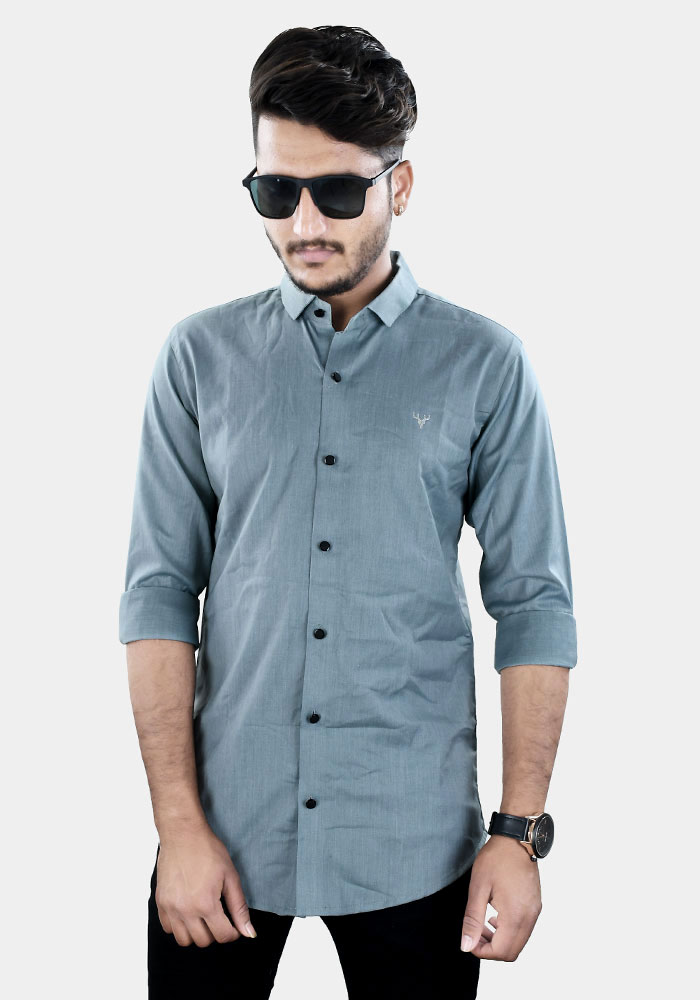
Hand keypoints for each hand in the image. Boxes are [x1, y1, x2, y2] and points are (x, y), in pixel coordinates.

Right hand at [154, 823, 256, 946]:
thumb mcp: (230, 877)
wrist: (183, 834)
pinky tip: (188, 912)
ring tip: (203, 917)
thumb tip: (249, 933)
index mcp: (206, 904)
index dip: (232, 933)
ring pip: (184, 940)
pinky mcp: (160, 902)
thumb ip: (239, 908)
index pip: (222, 936)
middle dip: (215, 933)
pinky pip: (168, 928)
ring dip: (196, 933)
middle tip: (220, 917)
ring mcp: (170, 908)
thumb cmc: (208, 850)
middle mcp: (185, 910)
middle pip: (203, 941)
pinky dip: (179, 926)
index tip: (234, 925)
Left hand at [460, 834, 541, 960]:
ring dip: (500, 940)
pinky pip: (524, 929)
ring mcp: (535, 911)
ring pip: (519, 942)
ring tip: (484, 923)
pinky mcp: (536, 905)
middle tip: (475, 933)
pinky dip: (509, 930)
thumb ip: (472, 919)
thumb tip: (466, 945)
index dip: (481, 951)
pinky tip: (496, 914)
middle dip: (491, 948)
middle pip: (511, 952)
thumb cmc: (496, 859)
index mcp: (515, 915)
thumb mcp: (478, 888)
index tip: (468, 939)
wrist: (517, 838)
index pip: (501, 952)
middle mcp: (529, 918)